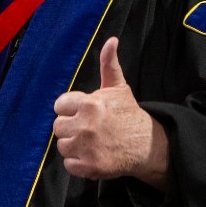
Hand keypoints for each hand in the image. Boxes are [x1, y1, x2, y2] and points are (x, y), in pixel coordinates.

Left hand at [52, 38, 169, 189]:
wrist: (147, 145)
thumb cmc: (128, 115)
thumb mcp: (118, 88)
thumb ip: (109, 64)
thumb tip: (111, 40)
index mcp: (89, 104)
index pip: (59, 106)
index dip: (69, 110)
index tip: (82, 114)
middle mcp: (85, 125)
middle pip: (58, 127)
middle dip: (71, 128)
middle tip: (88, 129)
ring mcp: (86, 147)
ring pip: (62, 146)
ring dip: (74, 146)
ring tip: (91, 142)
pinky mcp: (89, 167)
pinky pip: (68, 164)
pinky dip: (78, 163)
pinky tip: (92, 155)